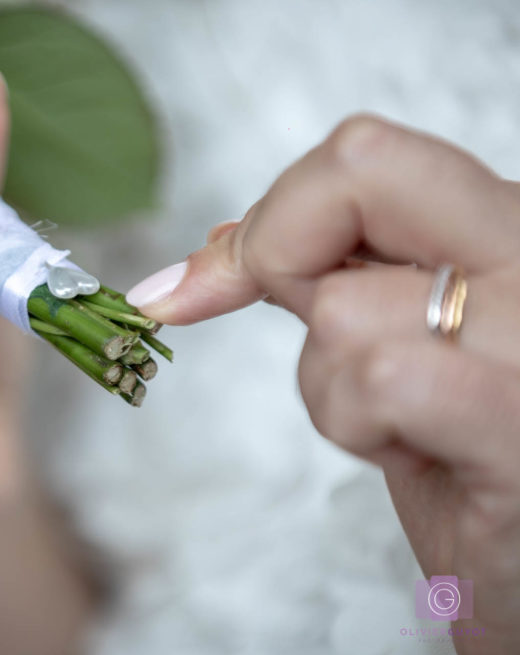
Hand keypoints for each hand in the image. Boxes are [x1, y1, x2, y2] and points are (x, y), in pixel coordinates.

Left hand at [127, 114, 519, 654]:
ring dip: (330, 388)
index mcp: (503, 228)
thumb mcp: (394, 342)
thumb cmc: (462, 463)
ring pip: (342, 308)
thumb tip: (206, 259)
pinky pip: (380, 378)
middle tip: (311, 335)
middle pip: (360, 167)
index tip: (202, 290)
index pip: (364, 155)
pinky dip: (357, 427)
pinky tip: (414, 457)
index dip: (270, 217)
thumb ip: (324, 278)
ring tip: (400, 429)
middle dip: (282, 258)